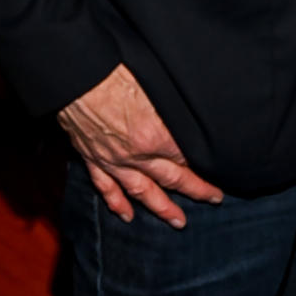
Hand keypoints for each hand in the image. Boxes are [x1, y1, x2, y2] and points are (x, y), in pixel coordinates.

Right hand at [58, 63, 222, 226]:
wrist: (76, 77)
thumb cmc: (114, 74)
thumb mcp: (155, 89)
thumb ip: (173, 111)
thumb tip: (191, 120)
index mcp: (154, 135)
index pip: (186, 157)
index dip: (204, 165)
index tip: (219, 170)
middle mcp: (136, 155)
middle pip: (172, 178)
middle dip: (196, 190)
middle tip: (214, 199)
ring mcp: (113, 161)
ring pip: (142, 191)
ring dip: (162, 208)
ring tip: (178, 221)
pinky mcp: (93, 159)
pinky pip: (106, 188)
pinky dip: (117, 203)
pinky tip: (127, 215)